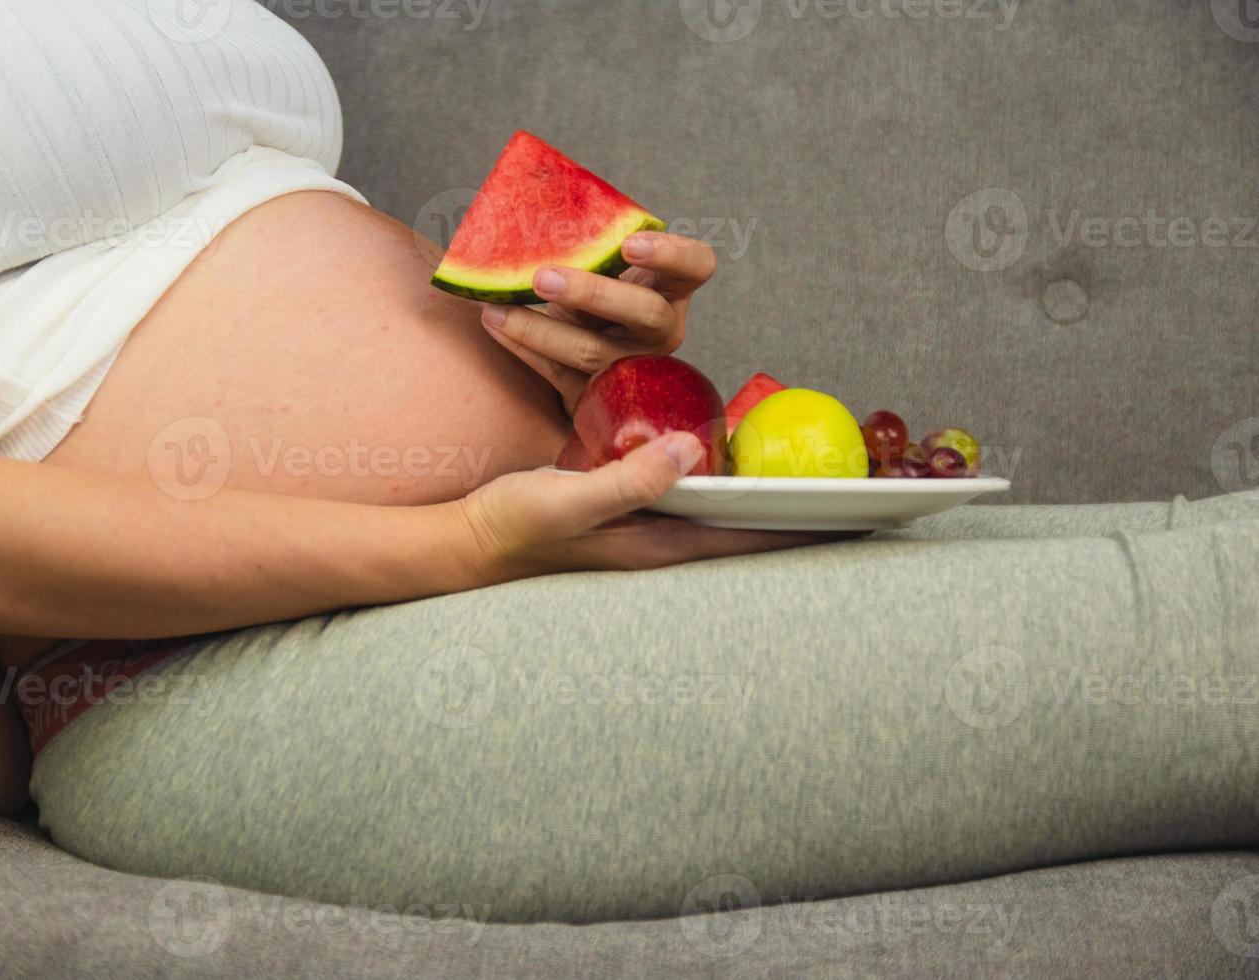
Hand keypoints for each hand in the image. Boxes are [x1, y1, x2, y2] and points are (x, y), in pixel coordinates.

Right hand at [453, 431, 845, 582]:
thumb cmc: (516, 526)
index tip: (860, 511)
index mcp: (661, 545)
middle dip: (804, 514)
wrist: (468, 541)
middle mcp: (665, 541)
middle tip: (860, 490)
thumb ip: (627, 480)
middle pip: (752, 529)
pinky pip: (696, 497)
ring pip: (728, 515)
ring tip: (819, 478)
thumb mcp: (568, 500)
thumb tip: (690, 449)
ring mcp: (650, 529)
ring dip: (772, 501)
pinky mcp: (633, 510)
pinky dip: (728, 483)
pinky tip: (737, 460)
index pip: (751, 538)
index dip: (806, 525)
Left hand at [479, 232, 715, 411]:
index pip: (696, 265)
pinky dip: (522, 346)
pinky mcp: (598, 395)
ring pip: (591, 351)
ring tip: (496, 308)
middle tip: (544, 277)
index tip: (629, 242)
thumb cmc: (595, 296)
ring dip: (539, 328)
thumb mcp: (605, 269)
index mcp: (672, 289)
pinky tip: (494, 325)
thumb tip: (535, 199)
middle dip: (593, 294)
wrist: (583, 355)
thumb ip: (592, 244)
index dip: (671, 254)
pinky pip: (557, 373)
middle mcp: (662, 330)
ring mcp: (633, 367)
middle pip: (645, 313)